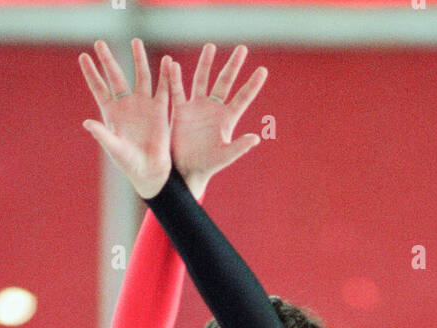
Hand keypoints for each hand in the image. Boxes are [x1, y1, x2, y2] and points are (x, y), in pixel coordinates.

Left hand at [79, 39, 171, 198]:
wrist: (151, 173)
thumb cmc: (130, 164)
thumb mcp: (115, 149)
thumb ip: (102, 135)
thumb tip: (87, 123)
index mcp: (112, 113)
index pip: (99, 88)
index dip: (91, 73)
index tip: (83, 56)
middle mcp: (127, 105)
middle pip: (116, 76)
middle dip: (108, 60)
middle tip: (99, 43)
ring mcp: (144, 105)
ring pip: (141, 76)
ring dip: (139, 59)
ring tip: (136, 41)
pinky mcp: (160, 110)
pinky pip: (163, 88)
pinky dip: (166, 76)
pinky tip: (168, 62)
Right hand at [168, 44, 266, 193]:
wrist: (186, 172)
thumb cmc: (207, 166)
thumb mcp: (224, 157)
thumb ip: (239, 147)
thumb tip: (256, 138)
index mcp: (227, 119)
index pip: (243, 98)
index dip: (252, 84)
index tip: (263, 70)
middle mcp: (214, 109)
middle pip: (225, 82)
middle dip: (233, 65)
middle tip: (242, 48)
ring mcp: (197, 108)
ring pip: (202, 80)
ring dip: (206, 63)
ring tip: (210, 46)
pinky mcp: (181, 111)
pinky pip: (178, 91)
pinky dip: (175, 78)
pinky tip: (173, 65)